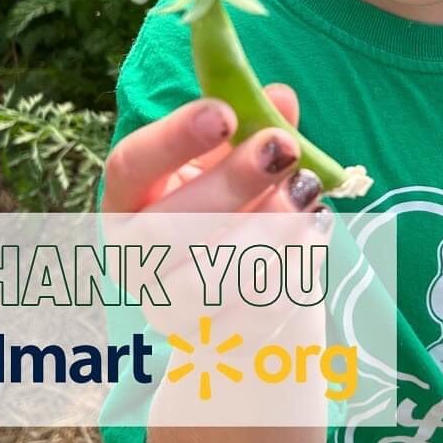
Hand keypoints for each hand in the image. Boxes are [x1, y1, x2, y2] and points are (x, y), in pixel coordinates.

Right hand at [102, 86, 328, 340]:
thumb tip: (281, 99)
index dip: (173, 139)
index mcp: (128, 200)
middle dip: (232, 184)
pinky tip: (313, 231)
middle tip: (283, 147)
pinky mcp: (212, 343)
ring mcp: (168, 309)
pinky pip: (253, 315)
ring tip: (307, 190)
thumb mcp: (235, 161)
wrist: (244, 293)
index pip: (129, 166)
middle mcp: (134, 258)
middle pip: (166, 227)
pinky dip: (290, 271)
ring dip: (267, 229)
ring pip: (209, 279)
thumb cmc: (232, 207)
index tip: (225, 114)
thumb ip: (252, 128)